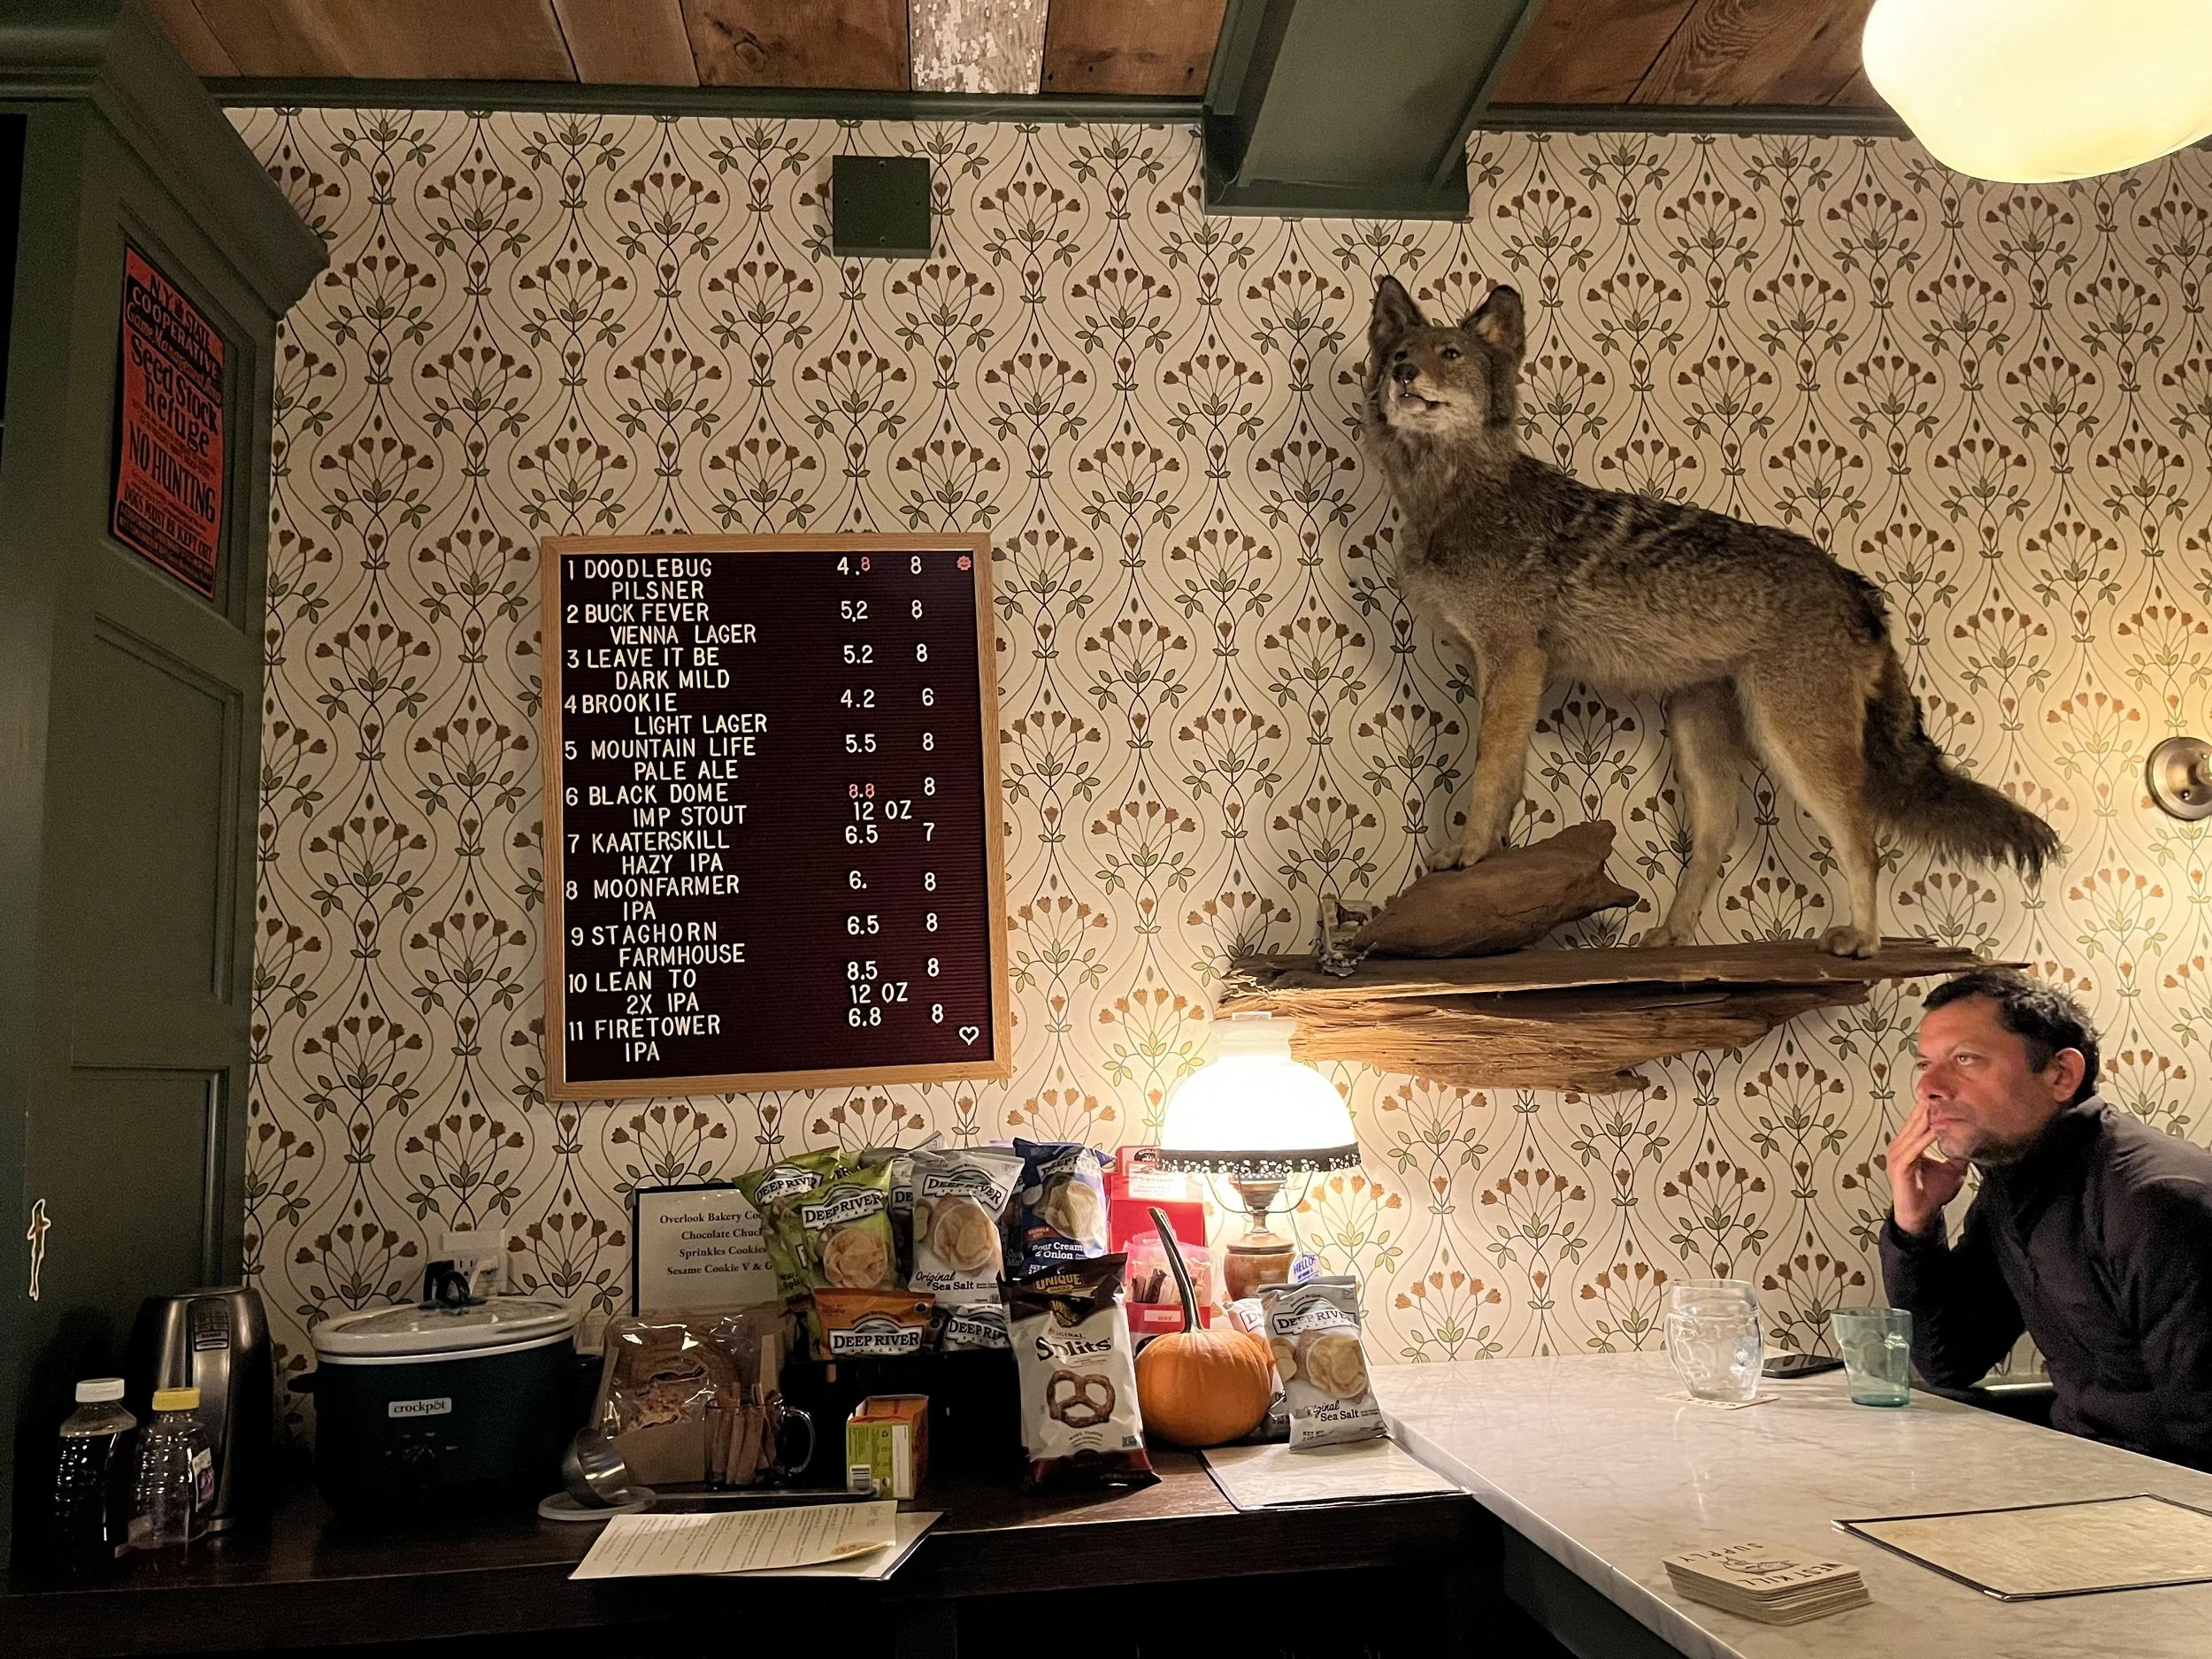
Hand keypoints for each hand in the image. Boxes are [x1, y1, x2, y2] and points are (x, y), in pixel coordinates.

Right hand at [1886, 1100, 1969, 1237]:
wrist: (1919, 1217)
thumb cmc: (1931, 1194)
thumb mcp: (1951, 1170)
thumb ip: (1957, 1154)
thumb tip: (1973, 1141)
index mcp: (1907, 1145)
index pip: (1917, 1121)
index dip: (1929, 1107)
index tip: (1943, 1093)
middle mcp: (1898, 1147)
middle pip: (1914, 1121)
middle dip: (1927, 1106)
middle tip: (1940, 1089)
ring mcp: (1897, 1156)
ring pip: (1914, 1131)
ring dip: (1926, 1118)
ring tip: (1939, 1104)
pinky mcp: (1900, 1167)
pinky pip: (1914, 1148)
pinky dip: (1926, 1138)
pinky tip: (1936, 1128)